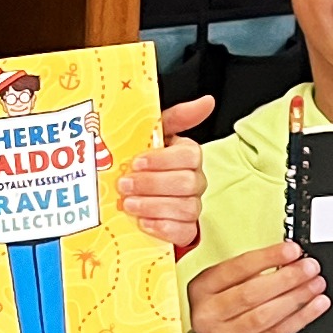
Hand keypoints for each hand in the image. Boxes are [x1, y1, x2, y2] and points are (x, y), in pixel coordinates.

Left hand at [120, 97, 214, 251]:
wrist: (134, 199)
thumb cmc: (144, 165)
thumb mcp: (153, 135)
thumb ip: (176, 117)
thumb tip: (207, 101)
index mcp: (188, 156)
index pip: (190, 156)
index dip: (162, 160)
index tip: (137, 162)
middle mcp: (194, 181)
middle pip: (186, 183)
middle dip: (152, 184)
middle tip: (124, 185)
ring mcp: (191, 207)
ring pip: (184, 208)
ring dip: (153, 206)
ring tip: (128, 204)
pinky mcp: (184, 230)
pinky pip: (182, 231)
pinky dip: (162, 227)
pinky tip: (143, 223)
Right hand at [184, 239, 320, 332]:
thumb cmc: (226, 316)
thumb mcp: (226, 290)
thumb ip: (251, 275)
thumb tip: (290, 260)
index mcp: (202, 288)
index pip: (237, 268)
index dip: (268, 257)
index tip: (292, 250)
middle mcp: (208, 313)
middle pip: (251, 292)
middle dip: (286, 277)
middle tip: (309, 268)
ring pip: (265, 314)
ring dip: (296, 297)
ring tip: (315, 285)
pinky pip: (277, 332)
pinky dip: (300, 317)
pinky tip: (315, 306)